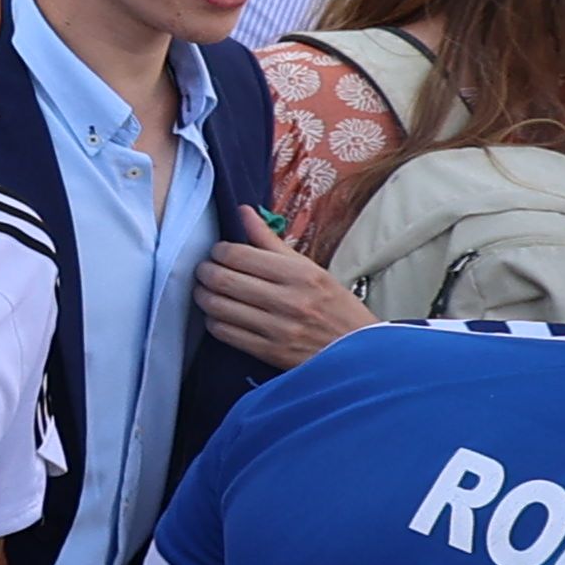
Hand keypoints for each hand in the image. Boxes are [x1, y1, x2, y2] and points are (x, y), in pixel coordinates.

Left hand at [196, 222, 372, 366]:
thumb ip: (271, 242)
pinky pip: (224, 333)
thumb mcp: (311, 269)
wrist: (360, 352)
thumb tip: (244, 212)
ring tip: (206, 290)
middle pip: (222, 279)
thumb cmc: (335, 307)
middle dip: (205, 271)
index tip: (218, 252)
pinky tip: (218, 314)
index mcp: (299, 274)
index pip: (238, 255)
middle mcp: (287, 300)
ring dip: (203, 295)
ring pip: (217, 306)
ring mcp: (277, 328)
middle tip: (205, 269)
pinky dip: (213, 320)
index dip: (218, 251)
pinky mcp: (268, 352)